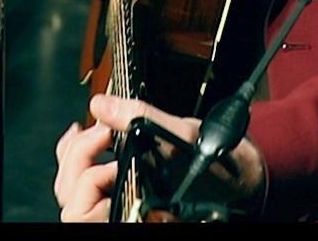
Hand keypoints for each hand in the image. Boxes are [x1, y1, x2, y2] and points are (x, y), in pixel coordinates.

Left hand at [52, 94, 265, 221]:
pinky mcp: (122, 192)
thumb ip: (139, 117)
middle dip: (78, 160)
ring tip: (90, 128)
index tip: (105, 139)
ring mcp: (123, 206)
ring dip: (76, 157)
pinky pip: (86, 185)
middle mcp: (129, 213)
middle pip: (74, 202)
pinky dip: (78, 158)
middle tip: (98, 129)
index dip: (87, 177)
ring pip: (76, 194)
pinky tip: (84, 133)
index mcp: (142, 212)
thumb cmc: (219, 165)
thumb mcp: (181, 134)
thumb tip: (100, 104)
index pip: (86, 212)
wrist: (242, 173)